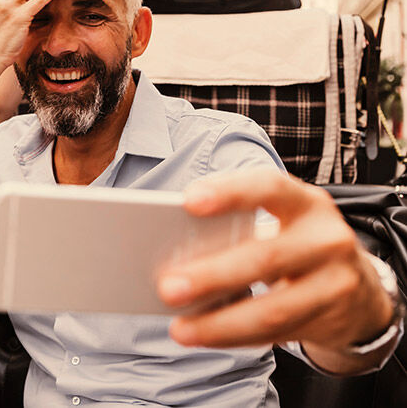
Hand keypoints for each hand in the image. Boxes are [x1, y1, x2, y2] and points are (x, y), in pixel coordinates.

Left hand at [157, 169, 393, 361]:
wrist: (358, 285)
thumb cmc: (295, 241)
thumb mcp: (280, 221)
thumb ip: (240, 227)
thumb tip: (176, 250)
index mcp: (305, 202)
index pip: (268, 187)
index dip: (230, 192)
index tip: (188, 200)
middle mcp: (327, 239)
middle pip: (265, 258)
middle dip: (212, 275)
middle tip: (167, 286)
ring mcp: (335, 284)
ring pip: (271, 310)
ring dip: (218, 323)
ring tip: (179, 328)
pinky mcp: (331, 322)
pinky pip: (275, 335)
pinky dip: (233, 337)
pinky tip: (203, 335)